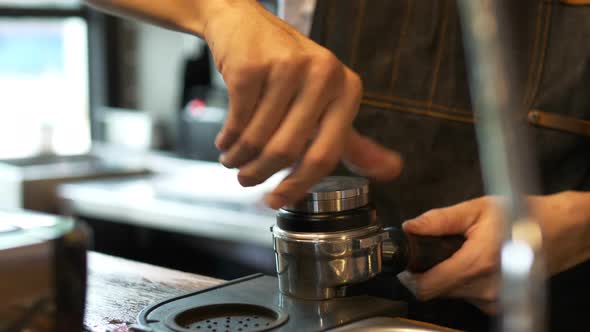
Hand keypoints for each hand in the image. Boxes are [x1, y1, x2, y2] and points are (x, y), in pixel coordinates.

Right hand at [204, 1, 401, 207]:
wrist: (246, 24)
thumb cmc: (288, 68)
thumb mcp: (328, 102)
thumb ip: (354, 140)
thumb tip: (393, 170)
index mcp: (347, 89)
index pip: (326, 155)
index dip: (298, 186)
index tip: (276, 200)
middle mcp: (323, 75)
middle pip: (287, 151)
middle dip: (259, 174)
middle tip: (246, 180)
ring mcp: (287, 68)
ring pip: (257, 138)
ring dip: (239, 159)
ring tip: (233, 159)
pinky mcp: (252, 66)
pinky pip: (236, 121)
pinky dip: (227, 139)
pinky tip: (225, 140)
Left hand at [397, 191, 589, 314]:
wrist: (558, 231)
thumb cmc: (520, 214)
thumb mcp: (475, 209)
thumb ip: (439, 220)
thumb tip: (410, 228)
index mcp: (477, 262)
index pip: (427, 287)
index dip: (410, 277)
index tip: (407, 264)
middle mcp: (486, 287)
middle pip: (436, 291)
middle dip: (429, 272)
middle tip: (434, 251)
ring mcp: (494, 299)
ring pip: (451, 294)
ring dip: (447, 276)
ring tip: (460, 253)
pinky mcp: (498, 303)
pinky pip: (468, 297)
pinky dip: (464, 282)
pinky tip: (476, 264)